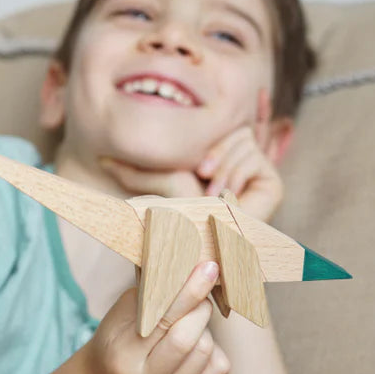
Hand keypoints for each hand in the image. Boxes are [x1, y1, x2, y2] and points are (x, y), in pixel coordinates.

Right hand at [83, 261, 229, 373]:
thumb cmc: (119, 336)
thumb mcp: (123, 312)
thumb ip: (154, 294)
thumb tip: (190, 270)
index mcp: (123, 356)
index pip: (164, 320)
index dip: (189, 292)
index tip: (209, 269)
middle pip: (189, 339)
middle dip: (199, 309)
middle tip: (197, 298)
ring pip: (206, 350)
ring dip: (203, 330)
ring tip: (187, 326)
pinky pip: (219, 368)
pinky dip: (213, 350)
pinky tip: (195, 346)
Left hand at [100, 126, 283, 221]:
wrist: (193, 253)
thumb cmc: (173, 229)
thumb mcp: (153, 188)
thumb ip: (136, 172)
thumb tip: (102, 160)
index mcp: (216, 168)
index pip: (230, 131)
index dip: (242, 121)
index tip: (238, 120)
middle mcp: (239, 170)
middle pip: (235, 129)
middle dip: (218, 150)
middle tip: (204, 177)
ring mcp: (258, 178)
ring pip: (243, 140)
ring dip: (224, 166)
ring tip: (214, 194)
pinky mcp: (272, 186)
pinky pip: (253, 156)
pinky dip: (235, 173)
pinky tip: (228, 196)